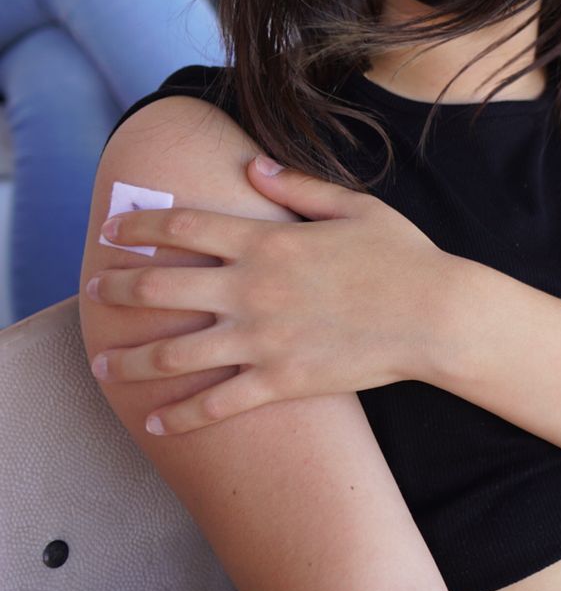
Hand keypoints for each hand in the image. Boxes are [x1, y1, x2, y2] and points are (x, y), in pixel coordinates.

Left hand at [86, 157, 457, 434]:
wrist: (438, 316)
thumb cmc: (404, 257)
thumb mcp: (356, 206)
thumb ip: (298, 186)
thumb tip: (252, 166)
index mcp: (268, 241)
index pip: (181, 227)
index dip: (138, 227)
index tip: (112, 231)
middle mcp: (253, 289)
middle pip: (159, 288)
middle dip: (114, 290)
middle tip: (93, 293)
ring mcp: (262, 339)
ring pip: (173, 354)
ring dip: (130, 361)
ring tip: (104, 366)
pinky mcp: (281, 381)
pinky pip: (217, 403)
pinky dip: (181, 417)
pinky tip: (157, 424)